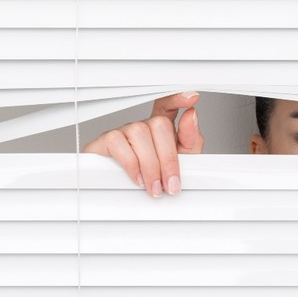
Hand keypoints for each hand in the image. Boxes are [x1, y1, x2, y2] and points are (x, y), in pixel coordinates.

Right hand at [83, 91, 203, 196]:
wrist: (125, 198)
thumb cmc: (153, 179)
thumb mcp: (180, 162)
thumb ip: (191, 140)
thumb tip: (191, 116)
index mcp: (160, 129)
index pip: (167, 105)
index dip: (177, 98)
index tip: (191, 98)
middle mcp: (142, 127)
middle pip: (159, 124)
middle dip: (168, 159)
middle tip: (170, 184)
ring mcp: (123, 132)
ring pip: (139, 133)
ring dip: (150, 166)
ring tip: (154, 187)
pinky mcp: (106, 141)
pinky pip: (118, 142)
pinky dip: (131, 163)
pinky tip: (137, 178)